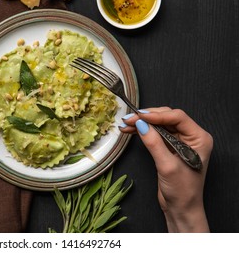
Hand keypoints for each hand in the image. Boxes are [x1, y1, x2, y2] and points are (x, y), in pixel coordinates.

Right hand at [119, 107, 212, 231]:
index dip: (157, 115)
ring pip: (159, 124)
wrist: (181, 208)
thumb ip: (154, 143)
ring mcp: (180, 141)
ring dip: (142, 123)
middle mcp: (191, 136)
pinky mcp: (169, 147)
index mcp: (199, 138)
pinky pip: (155, 133)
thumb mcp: (167, 165)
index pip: (177, 117)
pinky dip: (143, 131)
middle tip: (129, 119)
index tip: (139, 116)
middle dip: (147, 117)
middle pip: (167, 117)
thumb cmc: (182, 190)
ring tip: (125, 124)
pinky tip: (131, 131)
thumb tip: (141, 124)